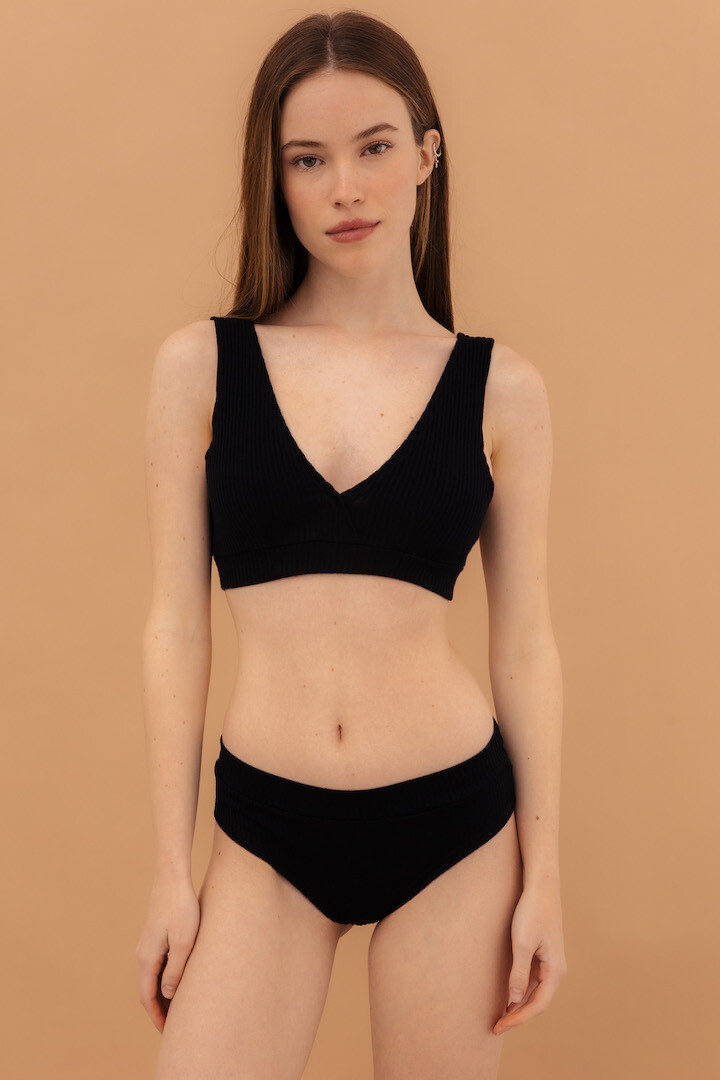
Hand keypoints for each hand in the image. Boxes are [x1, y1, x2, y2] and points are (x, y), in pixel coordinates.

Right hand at [135, 875, 199, 1031]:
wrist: (171, 876)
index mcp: (147, 958)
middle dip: (160, 1009)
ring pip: (153, 977)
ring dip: (163, 994)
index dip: (158, 1016)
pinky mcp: (154, 934)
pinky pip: (157, 965)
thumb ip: (176, 970)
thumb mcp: (185, 941)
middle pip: (148, 990)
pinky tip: (179, 979)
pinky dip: (165, 979)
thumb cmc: (181, 906)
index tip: (168, 1032)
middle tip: (176, 1025)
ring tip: (180, 1007)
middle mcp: (142, 953)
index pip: (148, 997)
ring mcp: (147, 943)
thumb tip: (169, 994)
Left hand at [493, 879, 566, 1034]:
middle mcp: (556, 969)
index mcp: (555, 970)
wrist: (540, 885)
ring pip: (536, 991)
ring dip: (520, 1004)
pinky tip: (509, 993)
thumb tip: (515, 1000)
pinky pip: (534, 979)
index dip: (518, 1019)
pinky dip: (522, 990)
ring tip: (501, 1015)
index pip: (538, 1005)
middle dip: (518, 1016)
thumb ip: (519, 973)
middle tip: (497, 1026)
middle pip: (538, 1002)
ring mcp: (551, 961)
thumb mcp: (522, 943)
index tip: (499, 1027)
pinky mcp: (544, 953)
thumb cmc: (532, 912)